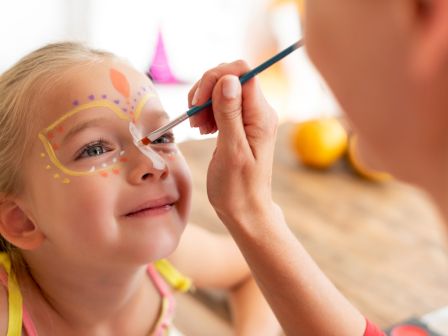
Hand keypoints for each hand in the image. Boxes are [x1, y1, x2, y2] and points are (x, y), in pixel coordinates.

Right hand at [188, 61, 278, 226]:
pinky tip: (203, 129)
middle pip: (230, 77)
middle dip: (206, 90)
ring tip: (198, 127)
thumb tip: (228, 79)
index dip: (216, 78)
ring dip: (203, 102)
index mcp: (261, 115)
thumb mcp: (232, 151)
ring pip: (222, 89)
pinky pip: (220, 104)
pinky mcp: (238, 125)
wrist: (244, 210)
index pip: (242, 73)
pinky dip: (206, 111)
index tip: (198, 103)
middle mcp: (258, 112)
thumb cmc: (238, 188)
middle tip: (195, 119)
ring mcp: (249, 118)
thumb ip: (230, 114)